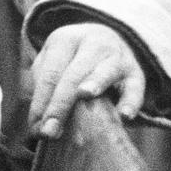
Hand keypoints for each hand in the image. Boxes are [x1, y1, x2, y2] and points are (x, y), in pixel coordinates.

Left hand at [22, 23, 144, 138]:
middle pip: (72, 75)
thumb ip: (42, 87)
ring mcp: (117, 56)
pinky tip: (124, 115)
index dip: (41, 102)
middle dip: (59, 106)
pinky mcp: (136, 72)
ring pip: (104, 71)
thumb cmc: (72, 61)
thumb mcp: (52, 63)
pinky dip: (131, 102)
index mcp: (65, 40)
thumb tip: (37, 124)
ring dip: (94, 83)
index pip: (50, 74)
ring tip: (84, 96)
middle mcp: (92, 44)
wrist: (108, 39)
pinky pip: (135, 87)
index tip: (35, 128)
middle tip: (50, 132)